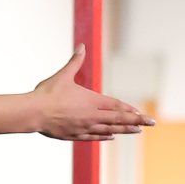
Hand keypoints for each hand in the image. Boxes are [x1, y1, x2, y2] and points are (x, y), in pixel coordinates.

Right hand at [31, 48, 148, 141]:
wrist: (33, 113)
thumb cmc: (48, 93)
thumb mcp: (63, 75)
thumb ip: (75, 62)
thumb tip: (82, 46)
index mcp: (92, 100)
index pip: (117, 106)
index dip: (130, 109)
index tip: (142, 112)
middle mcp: (92, 115)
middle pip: (119, 119)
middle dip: (137, 121)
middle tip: (151, 123)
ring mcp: (84, 127)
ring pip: (109, 130)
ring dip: (124, 130)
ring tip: (137, 131)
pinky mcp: (74, 135)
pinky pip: (94, 137)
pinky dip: (104, 136)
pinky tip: (111, 137)